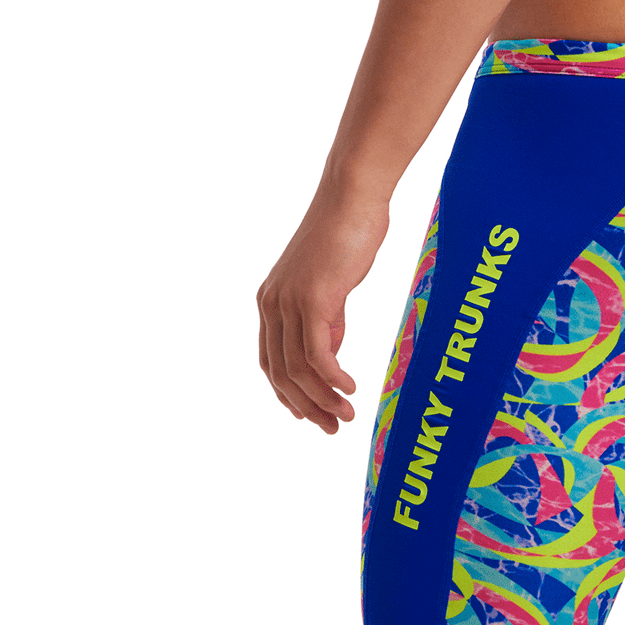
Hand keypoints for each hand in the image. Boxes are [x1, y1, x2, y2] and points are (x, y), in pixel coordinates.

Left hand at [257, 192, 388, 433]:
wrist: (353, 196)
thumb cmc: (349, 231)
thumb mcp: (331, 282)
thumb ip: (327, 317)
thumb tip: (330, 352)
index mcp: (271, 300)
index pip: (270, 361)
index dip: (288, 394)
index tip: (310, 415)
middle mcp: (272, 304)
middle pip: (281, 373)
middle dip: (306, 406)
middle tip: (332, 428)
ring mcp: (289, 302)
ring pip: (298, 369)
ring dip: (322, 399)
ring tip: (345, 415)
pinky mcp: (313, 299)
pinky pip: (317, 354)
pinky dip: (332, 378)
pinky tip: (349, 389)